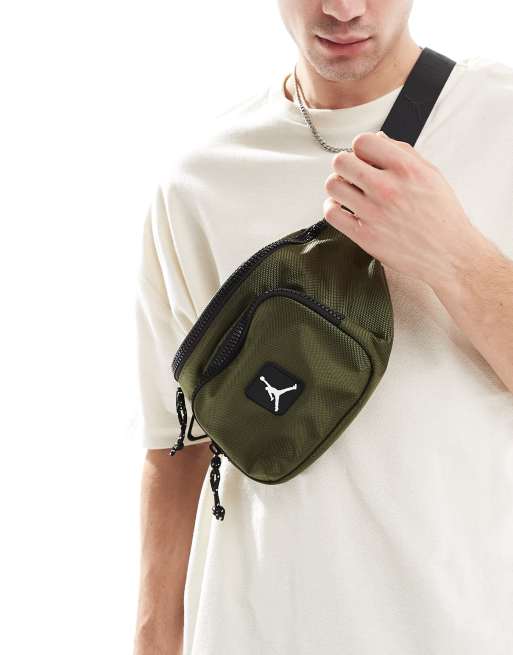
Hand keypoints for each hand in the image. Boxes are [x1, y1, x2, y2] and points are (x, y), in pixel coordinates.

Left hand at [323, 131, 481, 288]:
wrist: (449, 254)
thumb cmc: (442, 215)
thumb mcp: (430, 175)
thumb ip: (403, 153)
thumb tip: (377, 139)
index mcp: (406, 168)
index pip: (362, 142)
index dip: (360, 149)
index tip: (364, 159)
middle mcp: (387, 188)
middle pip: (341, 161)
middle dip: (345, 166)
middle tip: (353, 175)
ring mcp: (373, 212)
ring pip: (332, 185)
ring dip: (337, 186)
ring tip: (348, 192)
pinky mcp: (364, 235)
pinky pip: (331, 213)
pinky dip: (332, 208)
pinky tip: (344, 209)